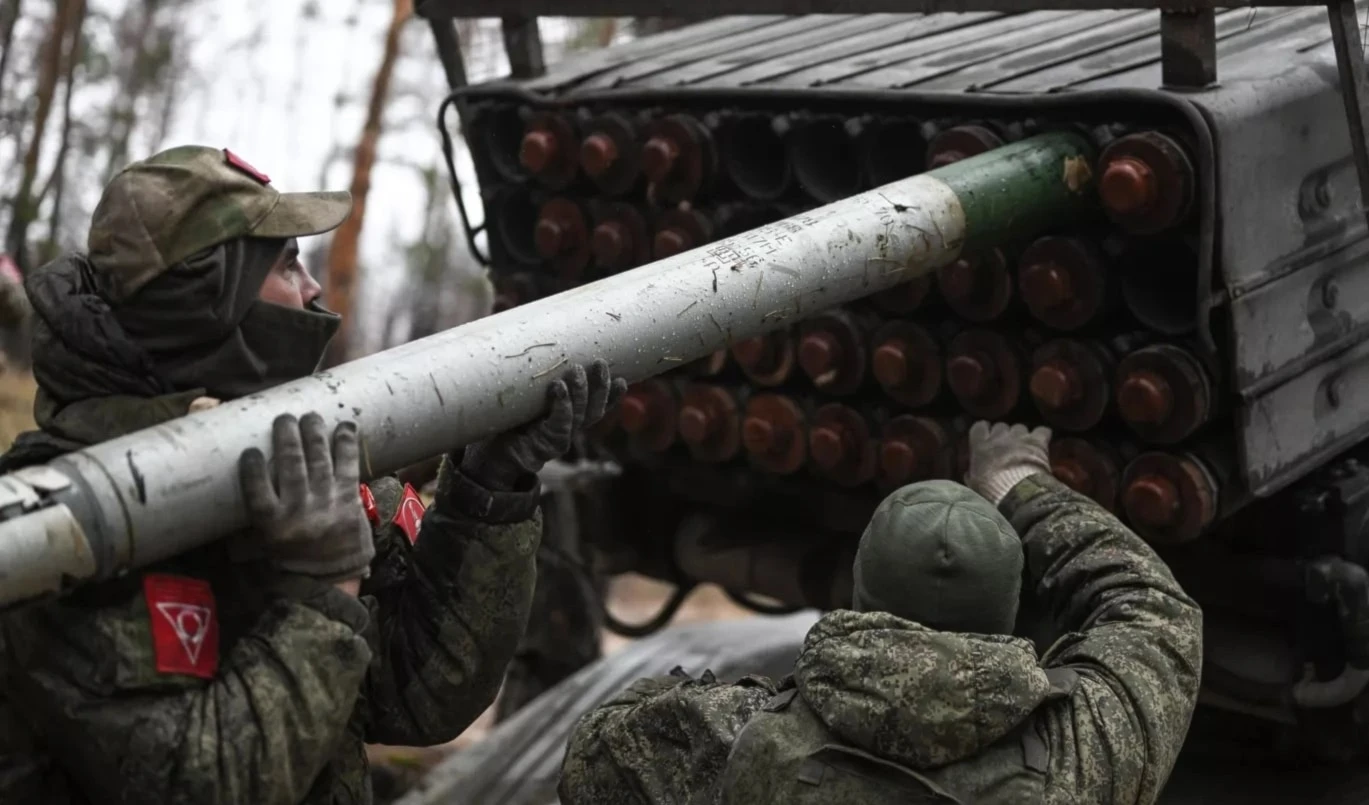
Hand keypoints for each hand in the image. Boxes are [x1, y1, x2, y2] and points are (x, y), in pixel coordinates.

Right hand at [239, 413, 374, 582]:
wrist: (329, 578)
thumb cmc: (290, 556)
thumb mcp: (263, 539)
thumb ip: (255, 510)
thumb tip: (239, 471)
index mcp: (272, 524)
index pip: (256, 489)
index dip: (253, 467)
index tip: (250, 449)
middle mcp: (299, 511)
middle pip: (290, 466)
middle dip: (287, 437)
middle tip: (284, 417)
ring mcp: (326, 504)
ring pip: (318, 461)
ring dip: (314, 434)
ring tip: (310, 416)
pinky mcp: (349, 501)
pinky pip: (348, 467)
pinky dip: (346, 445)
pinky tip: (345, 426)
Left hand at [462, 359, 626, 490]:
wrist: (491, 453)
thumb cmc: (507, 420)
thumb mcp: (526, 395)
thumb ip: (535, 375)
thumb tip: (530, 331)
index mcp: (570, 418)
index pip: (597, 406)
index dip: (613, 396)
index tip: (623, 379)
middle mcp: (569, 429)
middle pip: (594, 410)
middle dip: (601, 387)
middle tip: (599, 363)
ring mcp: (560, 438)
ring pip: (580, 415)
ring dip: (580, 392)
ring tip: (576, 371)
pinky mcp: (546, 445)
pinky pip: (559, 424)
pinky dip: (561, 405)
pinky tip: (558, 388)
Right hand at [964, 421, 1051, 504]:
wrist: (1017, 494)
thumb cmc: (992, 492)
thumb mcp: (974, 484)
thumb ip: (972, 473)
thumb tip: (970, 472)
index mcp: (980, 446)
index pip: (979, 427)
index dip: (984, 431)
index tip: (987, 438)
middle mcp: (999, 437)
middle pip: (1001, 426)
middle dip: (1003, 434)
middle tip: (1006, 448)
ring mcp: (1019, 437)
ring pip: (1019, 427)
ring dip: (1021, 436)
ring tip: (1024, 448)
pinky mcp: (1037, 441)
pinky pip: (1042, 431)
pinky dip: (1042, 435)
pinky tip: (1042, 443)